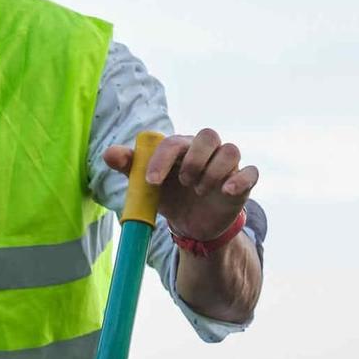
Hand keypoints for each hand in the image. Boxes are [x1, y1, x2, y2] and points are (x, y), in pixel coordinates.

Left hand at [103, 130, 256, 243]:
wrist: (191, 224)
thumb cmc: (170, 196)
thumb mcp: (148, 186)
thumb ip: (131, 167)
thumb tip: (108, 154)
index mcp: (183, 148)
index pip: (175, 141)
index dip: (163, 158)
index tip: (151, 181)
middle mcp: (207, 151)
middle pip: (209, 135)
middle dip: (194, 159)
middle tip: (183, 182)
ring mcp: (226, 166)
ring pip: (230, 151)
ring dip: (213, 171)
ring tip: (198, 191)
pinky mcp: (242, 184)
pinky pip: (251, 173)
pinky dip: (240, 180)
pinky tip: (226, 191)